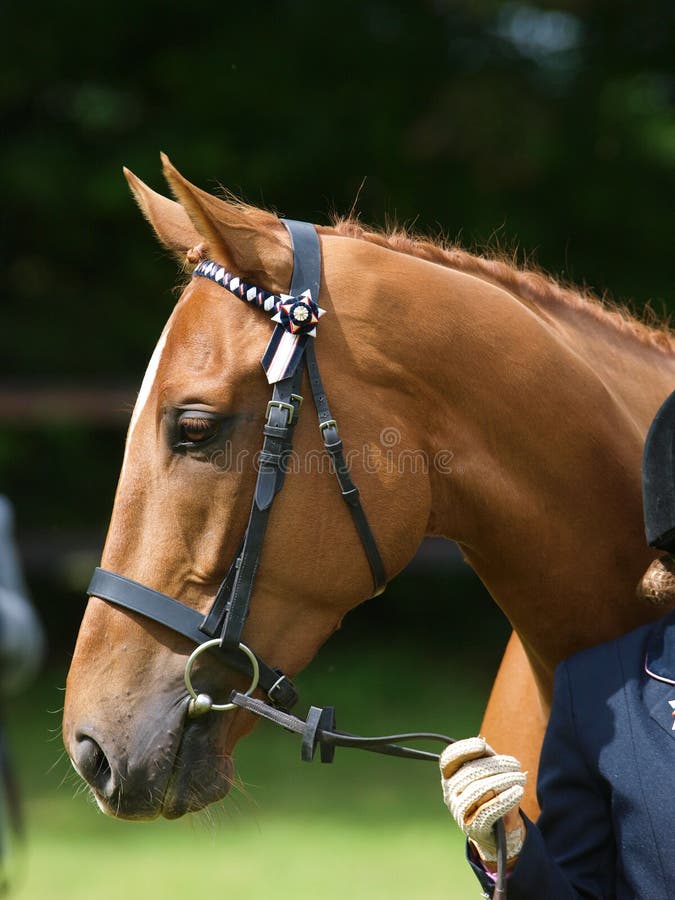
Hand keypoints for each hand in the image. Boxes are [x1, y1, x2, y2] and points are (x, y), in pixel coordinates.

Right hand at [440, 737, 525, 865]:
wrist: (497, 829)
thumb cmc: (491, 792)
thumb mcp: (486, 773)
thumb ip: (483, 758)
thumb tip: (483, 746)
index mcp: (449, 776)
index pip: (449, 758)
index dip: (463, 750)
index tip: (483, 746)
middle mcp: (449, 793)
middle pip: (471, 773)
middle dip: (496, 766)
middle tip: (516, 765)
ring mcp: (459, 811)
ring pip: (480, 790)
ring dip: (504, 780)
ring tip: (520, 778)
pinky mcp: (473, 827)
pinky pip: (488, 811)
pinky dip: (505, 799)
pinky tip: (518, 791)